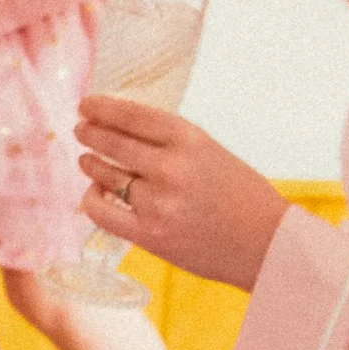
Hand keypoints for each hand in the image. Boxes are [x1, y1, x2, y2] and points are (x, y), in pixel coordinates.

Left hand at [76, 99, 287, 289]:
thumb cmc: (241, 196)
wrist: (267, 244)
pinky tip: (94, 192)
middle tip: (80, 129)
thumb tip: (120, 130)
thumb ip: (171, 144)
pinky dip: (91, 199)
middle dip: (90, 133)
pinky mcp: (150, 234)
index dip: (103, 108)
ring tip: (86, 160)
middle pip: (112, 142)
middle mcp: (172, 167)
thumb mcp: (211, 153)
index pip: (132, 115)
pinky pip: (102, 212)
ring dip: (90, 164)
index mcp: (190, 139)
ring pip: (105, 175)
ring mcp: (159, 202)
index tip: (86, 104)